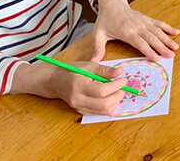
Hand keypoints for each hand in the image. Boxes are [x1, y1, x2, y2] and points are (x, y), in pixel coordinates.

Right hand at [12, 60, 127, 116]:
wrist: (55, 82)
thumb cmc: (72, 71)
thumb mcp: (89, 66)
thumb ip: (105, 70)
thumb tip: (120, 72)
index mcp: (79, 85)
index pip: (101, 91)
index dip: (116, 86)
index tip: (124, 79)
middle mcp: (78, 99)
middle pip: (103, 104)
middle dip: (117, 96)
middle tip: (122, 87)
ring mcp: (79, 107)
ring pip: (103, 111)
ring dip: (115, 102)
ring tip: (117, 91)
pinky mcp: (81, 112)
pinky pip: (99, 113)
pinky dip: (108, 106)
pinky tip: (110, 97)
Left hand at [90, 0, 179, 62]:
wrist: (111, 4)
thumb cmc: (105, 20)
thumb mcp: (98, 34)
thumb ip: (97, 48)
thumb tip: (93, 61)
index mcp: (126, 31)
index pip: (140, 42)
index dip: (149, 50)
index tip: (157, 58)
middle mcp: (137, 26)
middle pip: (152, 38)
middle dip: (163, 47)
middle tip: (172, 56)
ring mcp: (143, 22)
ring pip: (158, 31)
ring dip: (167, 39)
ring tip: (176, 47)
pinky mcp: (147, 19)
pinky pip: (159, 23)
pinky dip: (168, 28)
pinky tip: (176, 32)